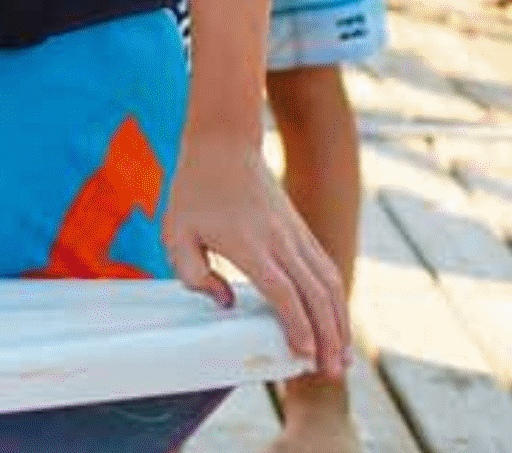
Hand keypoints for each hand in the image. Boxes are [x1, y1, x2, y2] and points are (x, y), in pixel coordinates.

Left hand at [163, 128, 348, 376]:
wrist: (224, 145)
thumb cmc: (195, 191)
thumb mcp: (175, 231)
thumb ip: (192, 272)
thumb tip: (226, 302)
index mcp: (249, 245)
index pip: (283, 292)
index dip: (297, 326)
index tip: (303, 355)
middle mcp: (280, 242)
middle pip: (315, 296)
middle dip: (327, 338)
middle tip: (330, 372)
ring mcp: (296, 235)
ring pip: (329, 285)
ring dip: (339, 323)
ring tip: (342, 358)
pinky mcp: (302, 232)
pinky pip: (328, 270)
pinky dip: (337, 301)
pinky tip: (337, 323)